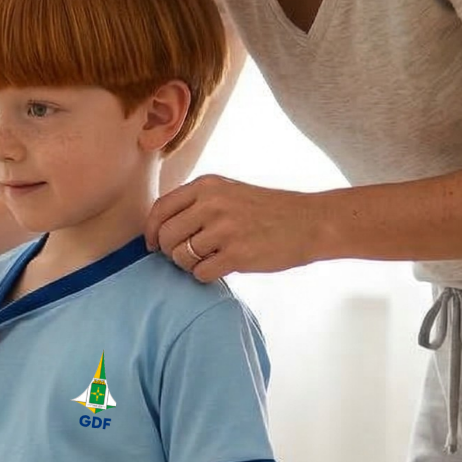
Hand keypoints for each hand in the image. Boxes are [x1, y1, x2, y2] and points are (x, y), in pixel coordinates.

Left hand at [145, 174, 322, 280]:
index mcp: (206, 185)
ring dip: (189, 265)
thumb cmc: (267, 210)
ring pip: (180, 257)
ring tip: (208, 260)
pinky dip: (205, 276)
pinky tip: (221, 268)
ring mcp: (224, 229)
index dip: (151, 231)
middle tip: (187, 256)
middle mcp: (211, 203)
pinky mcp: (237, 255)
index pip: (160, 209)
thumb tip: (159, 229)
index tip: (153, 245)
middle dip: (171, 251)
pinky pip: (201, 273)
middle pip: (166, 236)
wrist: (310, 222)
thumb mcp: (229, 192)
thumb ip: (197, 203)